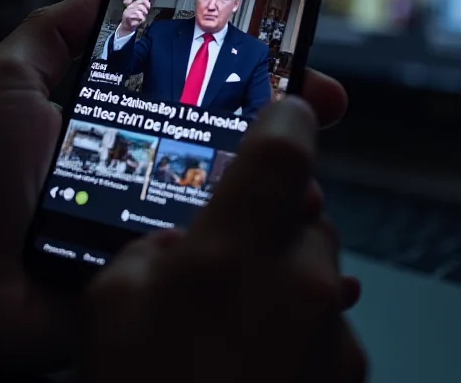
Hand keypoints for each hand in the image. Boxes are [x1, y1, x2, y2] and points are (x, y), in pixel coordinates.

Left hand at [0, 0, 347, 375]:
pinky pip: (234, 248)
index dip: (251, 65)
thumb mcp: (7, 86)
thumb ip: (51, 31)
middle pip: (241, 133)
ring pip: (249, 190)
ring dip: (293, 177)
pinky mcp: (173, 268)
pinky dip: (276, 240)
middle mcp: (158, 163)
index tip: (292, 51)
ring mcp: (169, 217)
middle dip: (291, 114)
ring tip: (311, 170)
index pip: (204, 82)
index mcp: (129, 119)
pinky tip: (305, 229)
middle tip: (324, 102)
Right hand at [85, 98, 365, 382]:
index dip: (287, 113)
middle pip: (306, 202)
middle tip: (228, 244)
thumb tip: (180, 240)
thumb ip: (151, 247)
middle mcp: (303, 276)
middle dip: (272, 212)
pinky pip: (328, 311)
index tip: (287, 104)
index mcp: (241, 247)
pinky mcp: (349, 364)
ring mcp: (333, 323)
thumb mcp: (111, 306)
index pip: (288, 140)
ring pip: (318, 257)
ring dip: (286, 266)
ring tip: (236, 309)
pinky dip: (302, 315)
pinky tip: (261, 347)